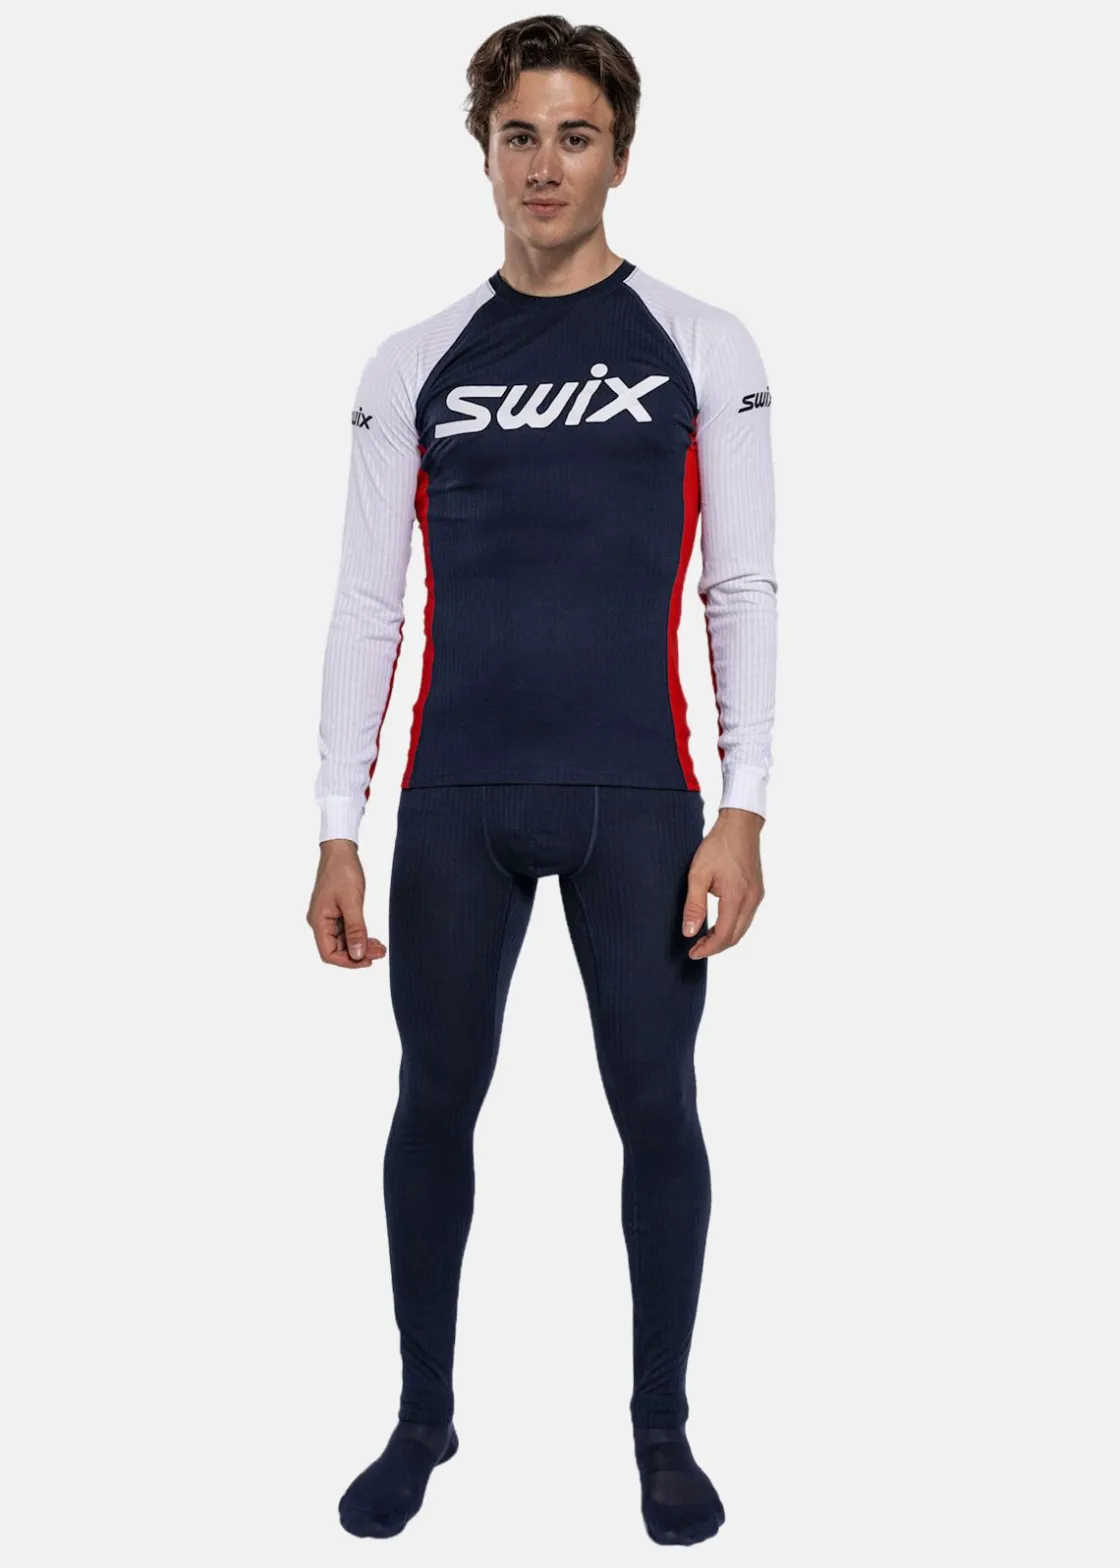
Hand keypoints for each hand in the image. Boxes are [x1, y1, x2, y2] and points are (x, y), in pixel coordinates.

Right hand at [307, 839, 385, 966]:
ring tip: (380, 947)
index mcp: (319, 921)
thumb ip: (355, 929)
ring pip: (344, 941)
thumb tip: (357, 954)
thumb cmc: (342, 871)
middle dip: (358, 954)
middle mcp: (321, 922)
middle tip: (380, 953)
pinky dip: (360, 936)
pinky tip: (373, 938)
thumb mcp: (352, 901)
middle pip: (337, 949)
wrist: (340, 851)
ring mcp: (329, 917)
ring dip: (361, 946)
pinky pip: (347, 931)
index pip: (329, 953)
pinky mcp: (337, 912)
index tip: (367, 961)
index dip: (348, 961)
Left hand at [681, 808, 764, 959]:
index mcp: (737, 897)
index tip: (692, 953)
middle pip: (735, 936)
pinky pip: (746, 917)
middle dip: (715, 947)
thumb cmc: (718, 846)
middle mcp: (751, 900)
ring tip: (704, 938)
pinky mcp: (757, 891)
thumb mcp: (698, 874)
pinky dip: (732, 926)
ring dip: (724, 937)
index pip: (724, 936)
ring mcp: (757, 896)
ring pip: (742, 928)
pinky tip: (718, 923)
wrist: (740, 825)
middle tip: (696, 948)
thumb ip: (694, 905)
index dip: (708, 949)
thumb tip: (689, 932)